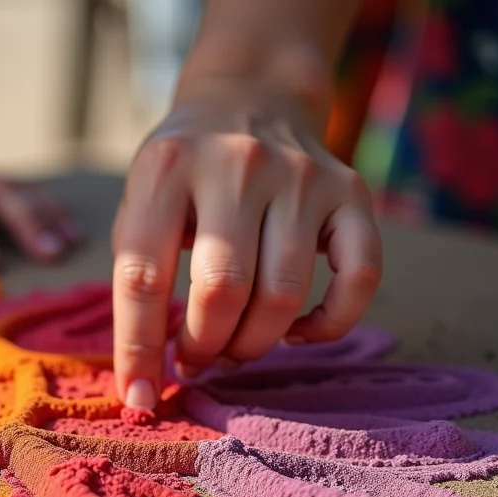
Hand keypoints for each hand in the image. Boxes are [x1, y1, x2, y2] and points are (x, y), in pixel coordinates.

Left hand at [112, 82, 381, 409]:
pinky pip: (359, 279)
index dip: (139, 350)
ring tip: (234, 346)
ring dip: (254, 343)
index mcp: (166, 168)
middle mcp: (235, 163)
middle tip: (197, 358)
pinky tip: (298, 332)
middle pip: (221, 290)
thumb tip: (142, 383)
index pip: (143, 276)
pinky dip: (329, 324)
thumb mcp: (141, 202)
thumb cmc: (182, 175)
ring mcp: (300, 175)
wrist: (249, 96)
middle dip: (204, 346)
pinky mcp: (351, 191)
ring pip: (282, 294)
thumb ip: (138, 277)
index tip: (140, 401)